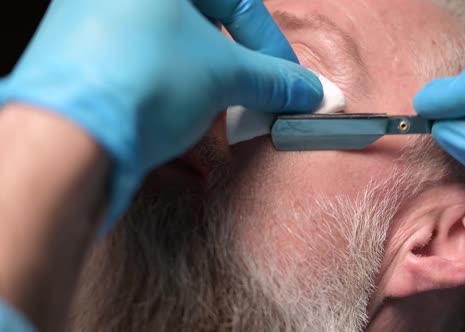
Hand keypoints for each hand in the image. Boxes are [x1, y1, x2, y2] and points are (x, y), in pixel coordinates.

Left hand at [0, 0, 322, 232]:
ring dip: (201, 88)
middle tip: (253, 98)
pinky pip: (141, 76)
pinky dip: (168, 101)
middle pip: (201, 27)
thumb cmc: (140, 84)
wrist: (65, 142)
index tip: (290, 81)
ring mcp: (94, 26)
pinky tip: (179, 130)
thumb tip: (307, 90)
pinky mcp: (82, 65)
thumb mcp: (224, 75)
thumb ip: (273, 79)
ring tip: (214, 118)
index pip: (238, 1)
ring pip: (170, 54)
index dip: (272, 47)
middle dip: (234, 69)